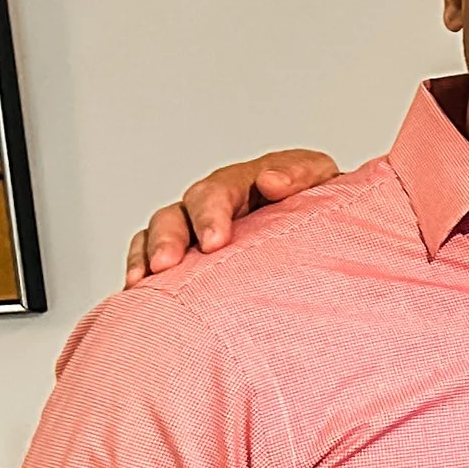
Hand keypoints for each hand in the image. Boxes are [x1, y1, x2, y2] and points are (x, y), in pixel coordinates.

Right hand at [125, 151, 339, 285]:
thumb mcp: (324, 183)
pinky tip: (136, 291)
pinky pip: (153, 257)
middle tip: (169, 264)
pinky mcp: (190, 255)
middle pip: (181, 212)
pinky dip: (140, 270)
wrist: (333, 233)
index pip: (220, 190)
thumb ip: (302, 176)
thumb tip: (271, 181)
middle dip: (171, 238)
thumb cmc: (328, 209)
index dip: (212, 214)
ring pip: (161, 233)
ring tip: (143, 281)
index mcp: (250, 182)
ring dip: (149, 255)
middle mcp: (218, 204)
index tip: (215, 242)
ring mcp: (200, 228)